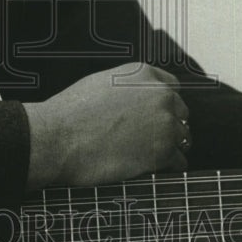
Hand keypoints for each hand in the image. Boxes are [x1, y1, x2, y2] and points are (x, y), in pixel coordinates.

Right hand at [24, 64, 189, 188]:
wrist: (58, 137)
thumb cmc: (71, 112)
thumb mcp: (101, 83)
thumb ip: (128, 87)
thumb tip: (138, 99)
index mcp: (143, 74)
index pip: (172, 86)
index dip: (163, 102)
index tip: (156, 114)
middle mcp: (159, 94)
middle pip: (180, 111)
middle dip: (167, 124)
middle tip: (150, 137)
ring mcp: (164, 122)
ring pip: (182, 137)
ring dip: (169, 145)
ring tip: (149, 153)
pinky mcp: (163, 151)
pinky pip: (179, 161)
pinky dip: (168, 166)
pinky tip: (151, 167)